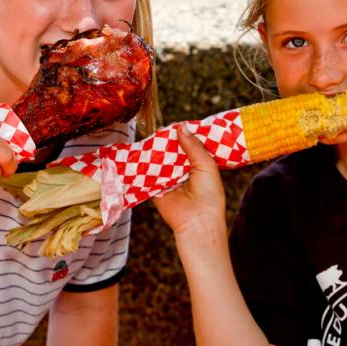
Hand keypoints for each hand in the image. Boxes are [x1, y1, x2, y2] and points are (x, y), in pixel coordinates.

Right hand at [153, 124, 226, 244]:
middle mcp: (182, 170)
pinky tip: (138, 153)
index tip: (176, 124)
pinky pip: (147, 174)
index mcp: (198, 164)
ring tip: (147, 138)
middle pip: (171, 151)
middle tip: (158, 129)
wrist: (197, 221)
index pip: (188, 145)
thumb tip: (180, 126)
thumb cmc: (208, 194)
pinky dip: (143, 165)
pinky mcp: (155, 187)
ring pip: (158, 160)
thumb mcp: (206, 165)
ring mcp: (168, 178)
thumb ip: (193, 146)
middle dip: (165, 141)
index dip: (182, 135)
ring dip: (153, 151)